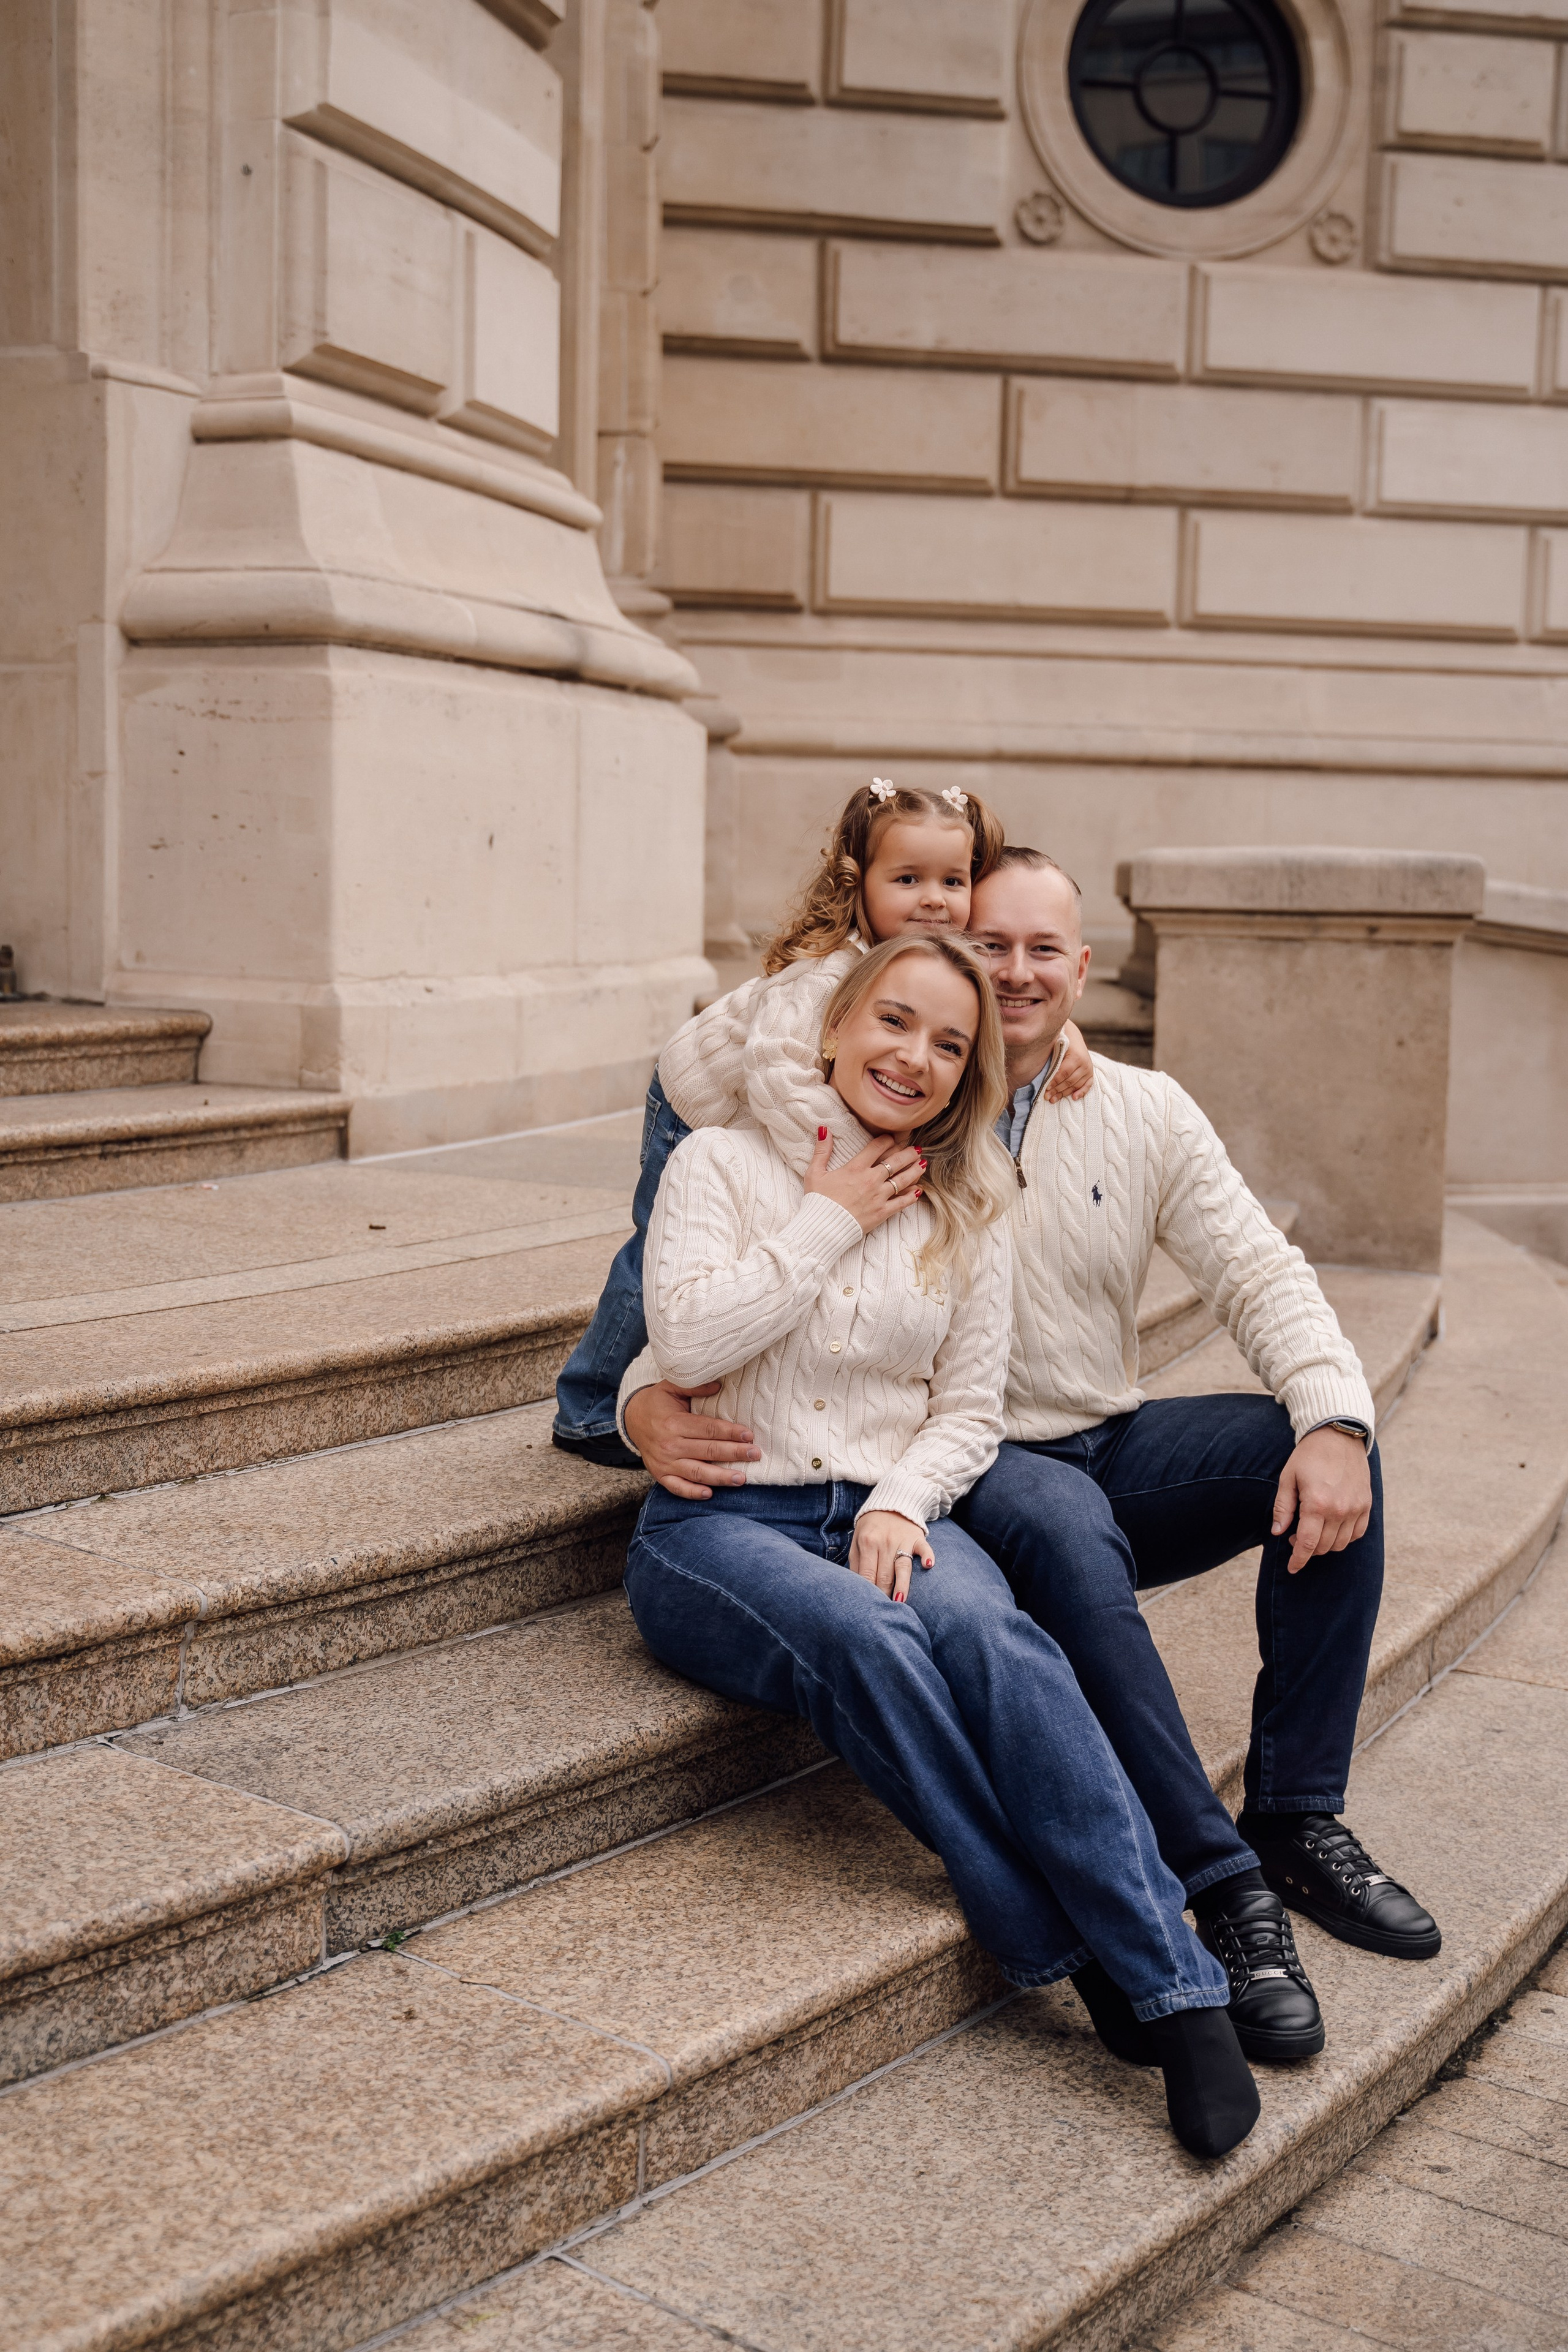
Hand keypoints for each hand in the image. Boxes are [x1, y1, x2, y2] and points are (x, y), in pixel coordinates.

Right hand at [623, 1379, 760, 1501]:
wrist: (631, 1419)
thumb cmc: (657, 1403)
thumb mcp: (671, 1387)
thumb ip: (694, 1386)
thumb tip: (718, 1385)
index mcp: (674, 1423)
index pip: (708, 1430)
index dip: (730, 1433)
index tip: (749, 1435)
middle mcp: (670, 1445)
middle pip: (708, 1451)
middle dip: (734, 1453)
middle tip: (755, 1455)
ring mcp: (664, 1462)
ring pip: (697, 1473)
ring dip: (720, 1477)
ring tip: (741, 1478)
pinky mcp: (660, 1474)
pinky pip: (677, 1487)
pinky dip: (692, 1493)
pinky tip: (710, 1494)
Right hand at [804, 1128, 922, 1235]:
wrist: (823, 1227)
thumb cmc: (818, 1200)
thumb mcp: (815, 1172)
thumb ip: (822, 1150)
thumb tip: (825, 1129)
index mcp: (856, 1168)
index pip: (877, 1147)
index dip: (887, 1140)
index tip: (893, 1138)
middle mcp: (871, 1179)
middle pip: (895, 1161)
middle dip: (908, 1153)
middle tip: (917, 1149)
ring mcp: (878, 1196)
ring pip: (903, 1179)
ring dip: (914, 1170)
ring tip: (922, 1164)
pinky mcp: (882, 1212)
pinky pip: (902, 1202)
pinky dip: (911, 1196)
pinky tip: (918, 1190)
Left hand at [848, 1509, 933, 1601]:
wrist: (891, 1502)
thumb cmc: (871, 1527)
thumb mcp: (857, 1540)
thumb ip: (856, 1563)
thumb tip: (856, 1586)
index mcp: (867, 1543)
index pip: (867, 1575)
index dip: (868, 1592)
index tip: (869, 1607)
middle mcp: (884, 1542)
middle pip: (884, 1575)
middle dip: (884, 1594)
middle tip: (884, 1611)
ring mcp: (902, 1540)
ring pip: (902, 1566)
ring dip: (902, 1584)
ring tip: (900, 1601)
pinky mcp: (917, 1537)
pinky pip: (924, 1548)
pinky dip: (927, 1556)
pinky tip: (928, 1565)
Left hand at [1045, 1020, 1094, 1103]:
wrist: (1073, 1037)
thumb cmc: (1061, 1043)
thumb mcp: (1057, 1049)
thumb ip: (1053, 1061)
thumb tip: (1041, 1073)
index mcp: (1076, 1057)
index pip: (1064, 1073)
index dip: (1054, 1082)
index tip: (1045, 1089)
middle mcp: (1084, 1064)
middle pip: (1069, 1081)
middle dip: (1057, 1090)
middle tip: (1046, 1097)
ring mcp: (1089, 1069)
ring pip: (1076, 1085)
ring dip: (1064, 1093)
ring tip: (1053, 1099)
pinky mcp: (1090, 1073)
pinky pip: (1087, 1085)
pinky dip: (1081, 1092)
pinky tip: (1074, 1098)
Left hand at [1272, 1426, 1372, 1574]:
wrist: (1338, 1436)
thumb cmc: (1309, 1456)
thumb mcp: (1288, 1478)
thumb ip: (1283, 1507)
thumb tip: (1277, 1532)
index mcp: (1317, 1504)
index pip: (1308, 1545)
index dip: (1298, 1560)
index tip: (1292, 1568)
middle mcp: (1339, 1510)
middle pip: (1324, 1547)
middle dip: (1308, 1549)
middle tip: (1296, 1537)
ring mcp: (1356, 1508)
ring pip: (1341, 1544)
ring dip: (1326, 1545)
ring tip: (1313, 1531)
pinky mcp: (1366, 1505)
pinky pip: (1357, 1534)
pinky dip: (1345, 1538)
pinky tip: (1333, 1528)